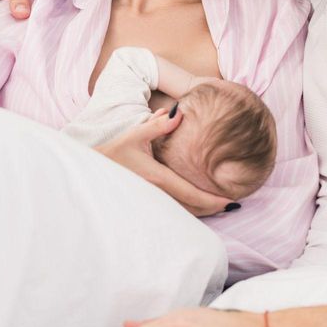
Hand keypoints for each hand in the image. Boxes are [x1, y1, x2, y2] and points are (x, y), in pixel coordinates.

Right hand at [96, 108, 231, 216]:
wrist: (95, 169)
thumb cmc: (116, 150)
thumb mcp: (136, 134)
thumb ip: (159, 125)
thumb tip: (178, 113)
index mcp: (157, 178)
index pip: (191, 193)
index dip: (212, 200)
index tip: (230, 201)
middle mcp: (156, 193)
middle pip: (191, 208)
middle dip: (212, 209)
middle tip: (231, 205)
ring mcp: (151, 201)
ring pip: (182, 213)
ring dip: (201, 211)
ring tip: (219, 207)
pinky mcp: (148, 202)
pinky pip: (173, 211)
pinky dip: (188, 210)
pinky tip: (198, 208)